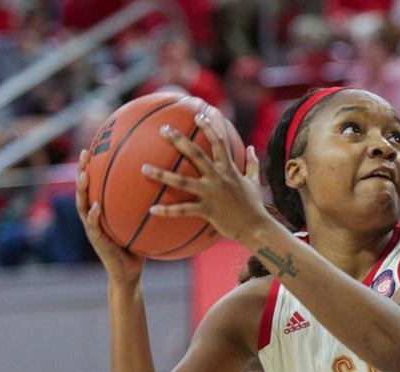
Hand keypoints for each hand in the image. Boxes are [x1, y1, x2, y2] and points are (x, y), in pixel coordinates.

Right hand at [75, 149, 144, 283]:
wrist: (129, 273)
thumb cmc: (137, 247)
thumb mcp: (141, 223)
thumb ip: (147, 207)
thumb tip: (167, 186)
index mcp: (103, 210)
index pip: (97, 184)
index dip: (94, 166)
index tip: (96, 146)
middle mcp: (94, 217)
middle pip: (84, 189)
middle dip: (82, 170)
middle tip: (84, 153)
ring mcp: (93, 229)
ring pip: (82, 205)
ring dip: (82, 190)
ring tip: (83, 175)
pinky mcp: (97, 241)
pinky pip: (93, 227)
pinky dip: (93, 217)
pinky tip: (95, 207)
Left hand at [141, 114, 268, 243]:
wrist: (255, 228)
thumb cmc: (254, 205)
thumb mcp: (254, 181)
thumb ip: (252, 163)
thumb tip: (251, 147)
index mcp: (229, 169)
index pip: (219, 142)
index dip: (209, 127)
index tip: (198, 115)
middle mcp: (219, 178)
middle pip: (196, 154)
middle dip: (179, 140)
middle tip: (163, 129)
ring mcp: (212, 194)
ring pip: (183, 181)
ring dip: (162, 175)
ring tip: (144, 169)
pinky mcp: (207, 210)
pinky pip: (184, 210)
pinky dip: (167, 210)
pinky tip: (152, 209)